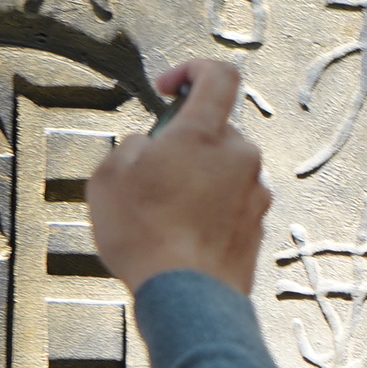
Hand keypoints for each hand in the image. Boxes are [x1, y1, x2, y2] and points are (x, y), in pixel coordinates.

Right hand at [90, 62, 271, 294]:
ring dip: (196, 181)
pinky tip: (180, 236)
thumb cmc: (147, 238)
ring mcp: (254, 194)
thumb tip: (143, 148)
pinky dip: (208, 212)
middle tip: (152, 172)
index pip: (218, 75)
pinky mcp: (257, 227)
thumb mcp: (108, 177)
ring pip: (223, 171)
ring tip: (162, 213)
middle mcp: (240, 158)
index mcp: (204, 135)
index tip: (170, 86)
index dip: (192, 70)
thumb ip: (129, 147)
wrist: (185, 298)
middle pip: (215, 131)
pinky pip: (230, 205)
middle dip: (184, 144)